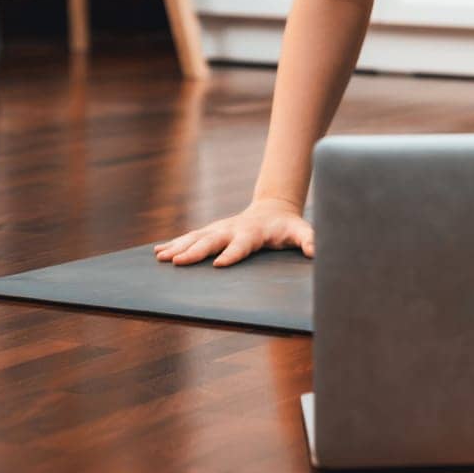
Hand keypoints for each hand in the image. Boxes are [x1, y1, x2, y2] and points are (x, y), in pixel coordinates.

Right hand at [153, 198, 314, 266]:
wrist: (273, 208)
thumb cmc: (287, 225)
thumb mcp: (301, 231)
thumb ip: (310, 240)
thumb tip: (316, 252)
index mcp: (254, 232)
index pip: (242, 244)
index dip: (232, 254)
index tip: (219, 264)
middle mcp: (233, 228)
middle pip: (212, 240)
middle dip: (195, 251)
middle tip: (178, 262)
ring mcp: (220, 228)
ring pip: (197, 237)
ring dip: (179, 247)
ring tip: (161, 258)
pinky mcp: (213, 230)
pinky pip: (191, 237)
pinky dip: (174, 243)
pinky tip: (157, 253)